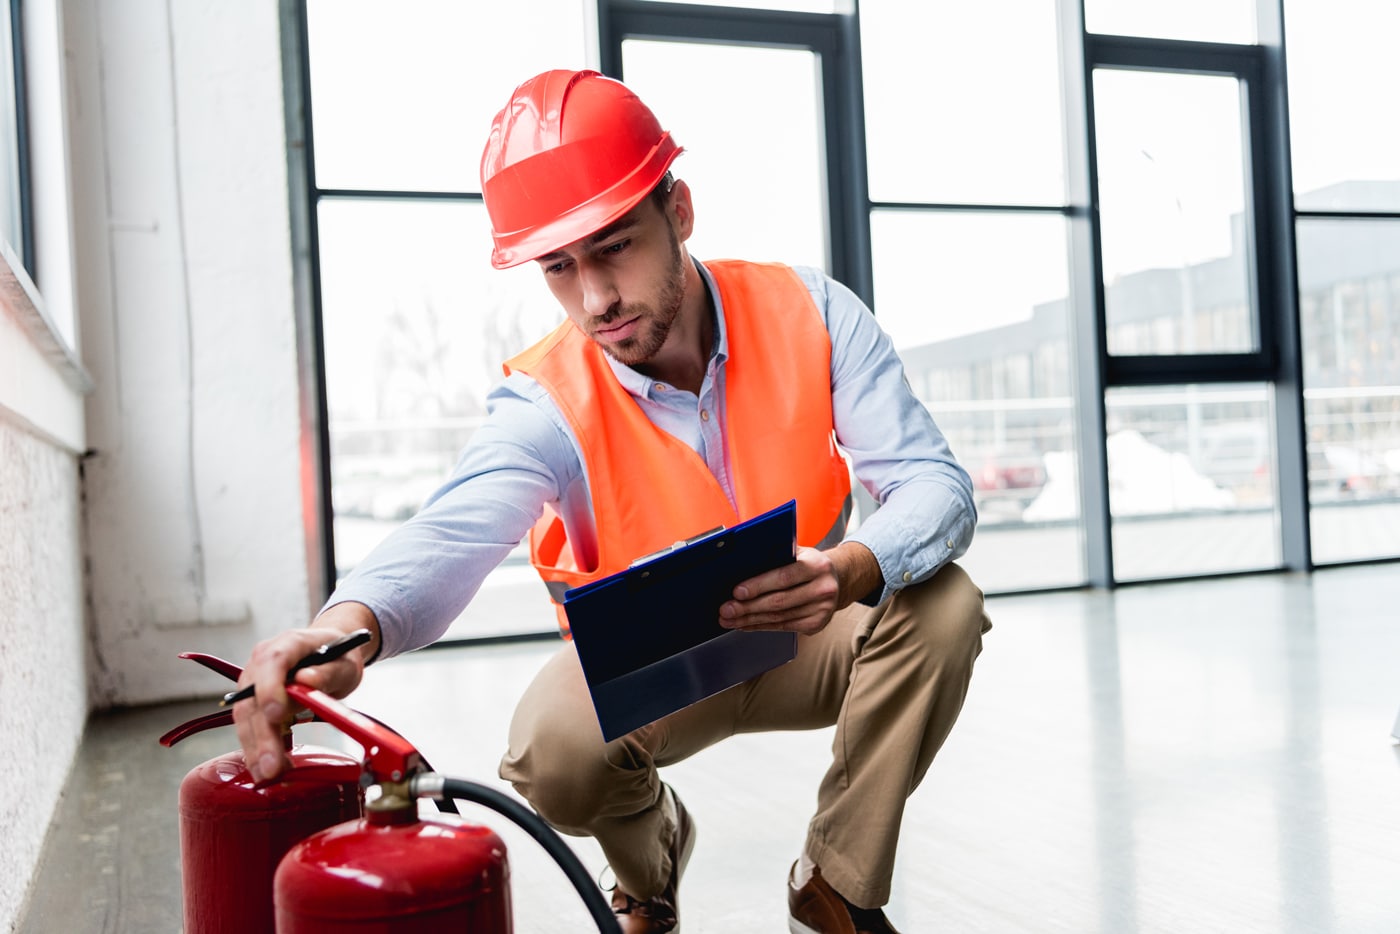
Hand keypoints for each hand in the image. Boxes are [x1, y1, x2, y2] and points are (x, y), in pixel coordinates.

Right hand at [231, 602, 378, 780]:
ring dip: (255, 749)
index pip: (272, 662)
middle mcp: (261, 663)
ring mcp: (253, 683)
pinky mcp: (253, 703)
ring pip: (246, 718)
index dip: (270, 688)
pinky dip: (257, 750)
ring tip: (269, 775)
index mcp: (287, 644)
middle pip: (254, 698)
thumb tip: (307, 679)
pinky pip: (250, 728)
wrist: (330, 653)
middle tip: (272, 766)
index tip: (277, 714)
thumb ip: (327, 672)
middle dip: (262, 735)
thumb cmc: (337, 655)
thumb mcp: (344, 662)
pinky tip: (266, 770)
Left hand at [718, 541, 881, 634]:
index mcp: (817, 565)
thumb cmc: (809, 564)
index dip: (759, 585)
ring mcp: (822, 610)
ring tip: (729, 619)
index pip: (784, 577)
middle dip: (748, 607)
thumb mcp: (799, 553)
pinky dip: (761, 626)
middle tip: (726, 609)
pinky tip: (746, 624)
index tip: (737, 592)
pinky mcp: (817, 625)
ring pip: (779, 618)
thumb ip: (778, 555)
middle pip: (779, 601)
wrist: (838, 580)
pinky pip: (783, 627)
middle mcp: (823, 588)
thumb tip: (743, 560)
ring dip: (750, 620)